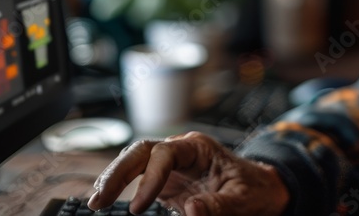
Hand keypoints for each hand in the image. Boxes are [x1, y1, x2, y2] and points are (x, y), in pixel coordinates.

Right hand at [87, 132, 289, 215]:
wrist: (262, 190)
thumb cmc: (255, 189)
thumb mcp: (243, 200)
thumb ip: (219, 205)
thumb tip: (190, 210)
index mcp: (199, 148)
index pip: (165, 154)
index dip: (149, 178)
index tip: (138, 208)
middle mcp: (182, 152)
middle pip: (141, 151)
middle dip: (118, 172)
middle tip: (99, 199)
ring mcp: (172, 166)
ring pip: (135, 162)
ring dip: (114, 177)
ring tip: (96, 201)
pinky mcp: (167, 182)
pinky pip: (139, 178)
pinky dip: (121, 186)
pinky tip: (105, 198)